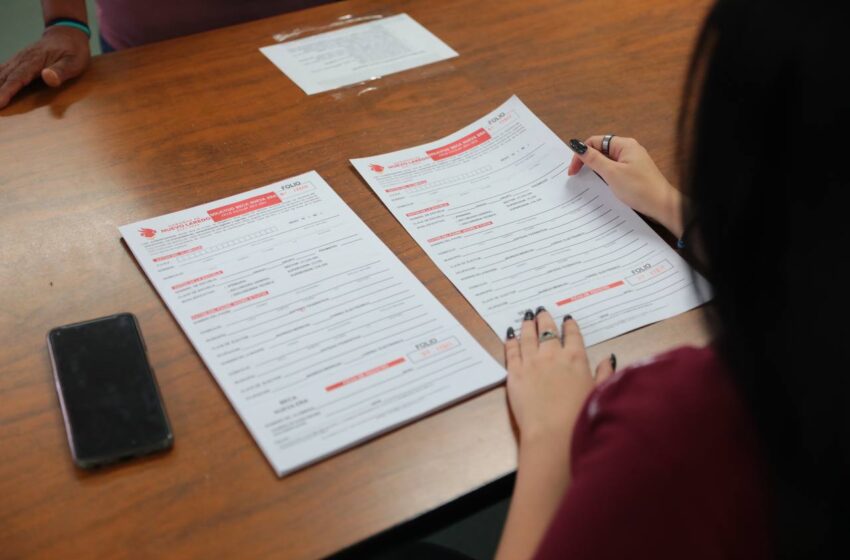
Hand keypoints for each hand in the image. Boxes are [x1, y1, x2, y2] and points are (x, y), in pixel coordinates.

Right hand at [0, 26, 90, 108]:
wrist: (67, 34)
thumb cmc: (73, 50)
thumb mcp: (74, 62)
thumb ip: (61, 71)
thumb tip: (47, 77)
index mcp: (35, 60)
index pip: (18, 78)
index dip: (7, 91)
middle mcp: (23, 59)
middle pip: (5, 77)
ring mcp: (19, 59)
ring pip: (1, 73)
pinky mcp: (19, 60)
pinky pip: (3, 69)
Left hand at [504, 309, 613, 444]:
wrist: (553, 433)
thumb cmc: (580, 417)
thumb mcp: (599, 393)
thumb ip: (604, 374)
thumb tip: (608, 359)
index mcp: (576, 359)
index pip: (573, 335)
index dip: (570, 326)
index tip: (567, 319)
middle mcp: (553, 355)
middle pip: (547, 330)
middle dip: (545, 319)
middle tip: (541, 310)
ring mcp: (531, 362)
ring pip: (528, 336)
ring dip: (527, 325)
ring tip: (526, 317)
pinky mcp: (514, 373)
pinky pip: (511, 351)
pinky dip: (511, 341)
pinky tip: (510, 335)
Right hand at [568, 136, 683, 237]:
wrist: (661, 205)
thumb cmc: (641, 189)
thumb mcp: (612, 173)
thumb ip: (594, 159)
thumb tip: (578, 146)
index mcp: (624, 145)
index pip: (595, 142)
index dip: (581, 154)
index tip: (573, 169)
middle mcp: (628, 150)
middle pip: (600, 150)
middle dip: (587, 162)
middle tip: (577, 175)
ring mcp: (632, 162)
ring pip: (607, 161)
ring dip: (596, 170)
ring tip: (588, 181)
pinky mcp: (633, 173)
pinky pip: (614, 170)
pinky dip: (605, 176)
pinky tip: (602, 186)